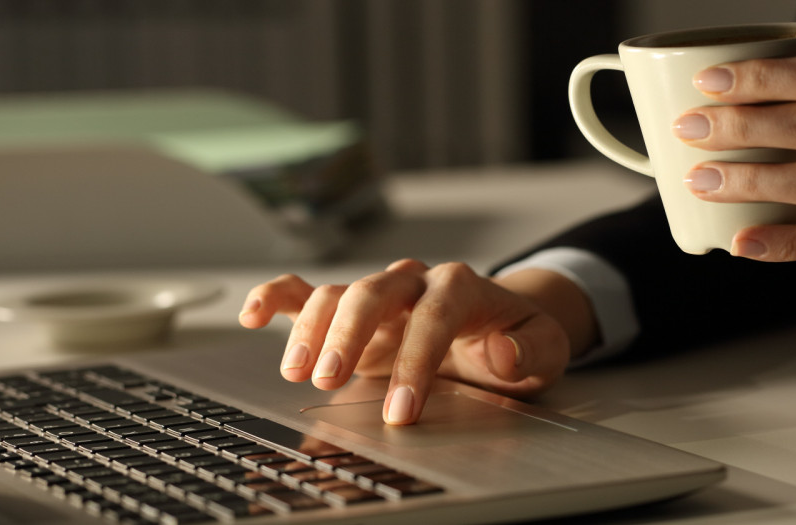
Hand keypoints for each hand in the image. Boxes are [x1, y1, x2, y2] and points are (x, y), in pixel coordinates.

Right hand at [238, 259, 595, 424]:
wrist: (499, 323)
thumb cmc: (516, 336)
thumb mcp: (544, 346)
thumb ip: (530, 350)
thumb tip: (500, 353)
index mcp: (461, 287)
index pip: (433, 317)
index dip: (414, 363)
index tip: (400, 411)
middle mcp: (413, 281)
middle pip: (372, 292)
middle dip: (347, 335)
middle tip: (329, 380)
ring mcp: (378, 292)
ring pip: (335, 293)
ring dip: (311, 330)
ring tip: (298, 373)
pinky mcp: (351, 308)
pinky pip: (305, 291)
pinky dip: (275, 297)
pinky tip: (252, 316)